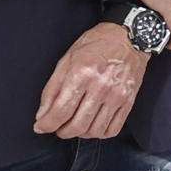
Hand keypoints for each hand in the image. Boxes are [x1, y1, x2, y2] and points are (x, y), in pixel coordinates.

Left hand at [34, 23, 150, 139]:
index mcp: (82, 74)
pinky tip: (93, 124)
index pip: (61, 111)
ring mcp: (117, 95)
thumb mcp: (66, 60)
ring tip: (76, 124)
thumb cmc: (96, 45)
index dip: (47, 124)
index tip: (41, 127)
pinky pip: (113, 129)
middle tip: (58, 127)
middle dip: (62, 132)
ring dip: (80, 133)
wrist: (128, 37)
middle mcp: (101, 87)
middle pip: (77, 125)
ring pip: (94, 131)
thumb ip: (51, 89)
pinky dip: (99, 133)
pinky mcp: (129, 101)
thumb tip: (42, 115)